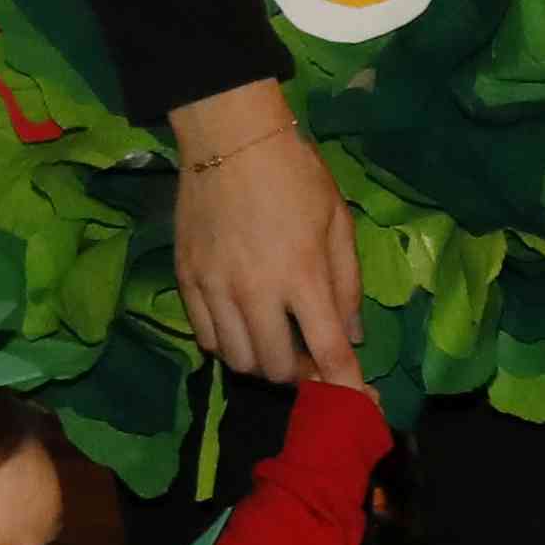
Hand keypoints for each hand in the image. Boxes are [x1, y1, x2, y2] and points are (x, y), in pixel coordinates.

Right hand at [168, 81, 365, 388]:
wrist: (230, 140)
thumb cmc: (296, 176)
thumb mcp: (338, 223)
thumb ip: (347, 284)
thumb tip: (353, 335)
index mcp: (303, 276)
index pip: (328, 350)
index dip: (346, 386)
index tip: (357, 404)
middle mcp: (256, 292)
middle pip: (276, 368)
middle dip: (300, 373)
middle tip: (309, 356)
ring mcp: (215, 290)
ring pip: (237, 361)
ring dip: (262, 362)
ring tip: (274, 341)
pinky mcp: (187, 281)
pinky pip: (206, 338)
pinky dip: (227, 344)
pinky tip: (241, 325)